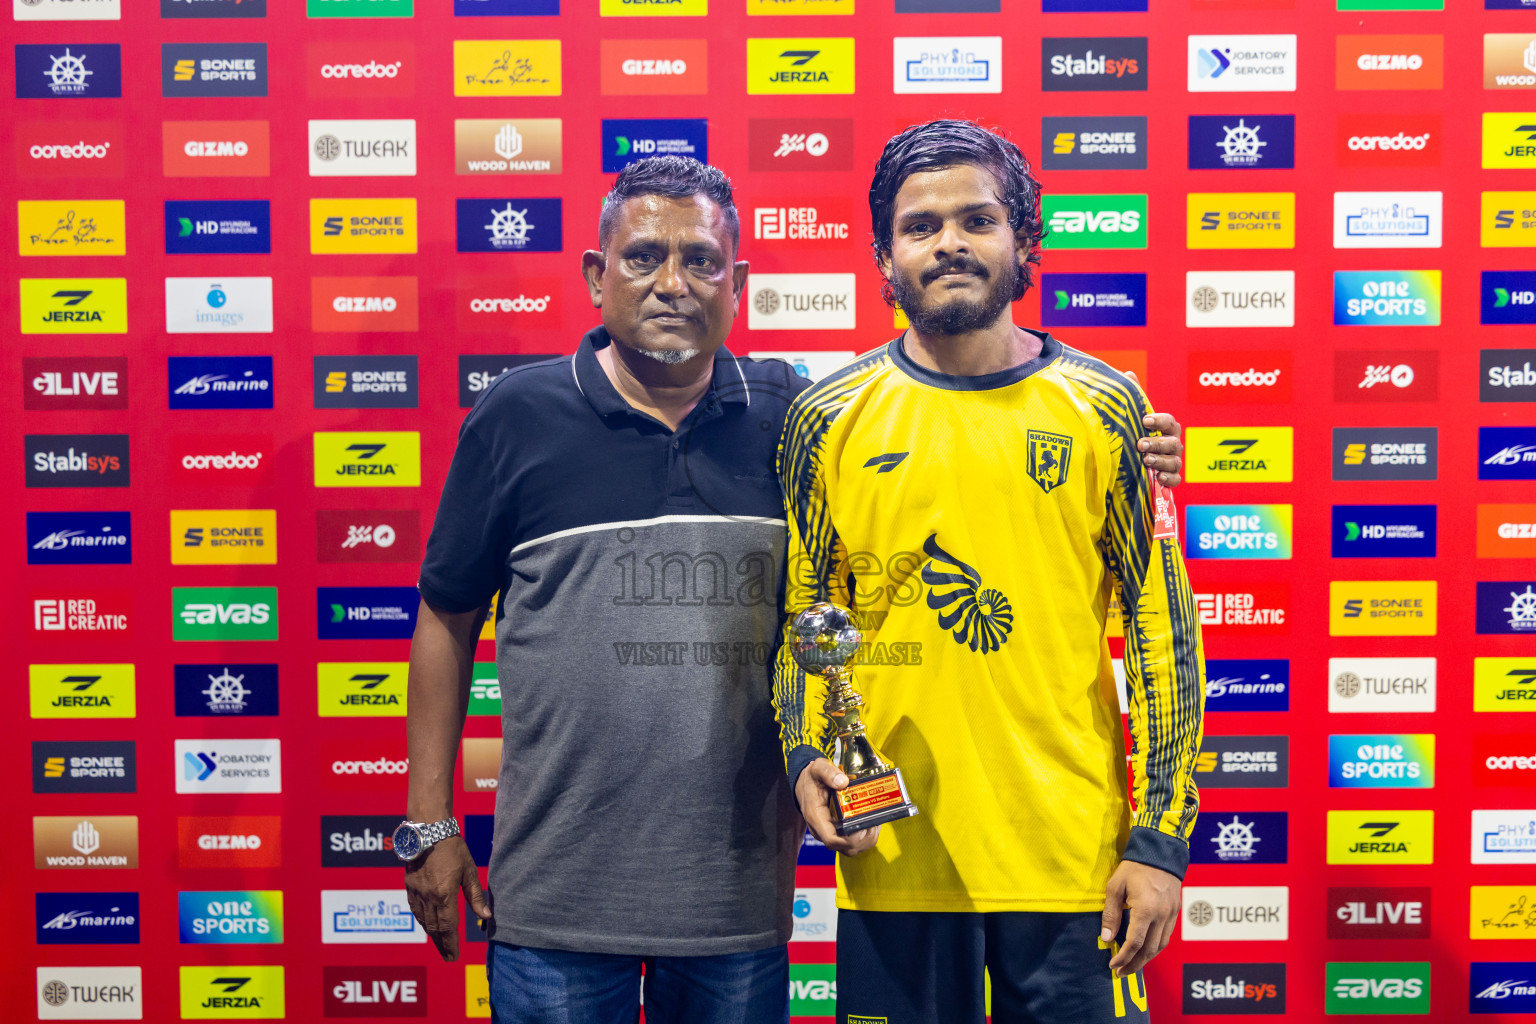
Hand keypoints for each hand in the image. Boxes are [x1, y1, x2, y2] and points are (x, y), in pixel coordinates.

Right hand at [404, 836, 491, 961]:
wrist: (428, 831)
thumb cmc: (453, 848)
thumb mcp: (469, 871)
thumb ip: (476, 896)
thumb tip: (486, 917)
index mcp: (444, 894)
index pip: (448, 927)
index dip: (451, 944)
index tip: (454, 957)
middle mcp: (428, 897)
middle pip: (434, 928)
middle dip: (442, 944)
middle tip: (448, 956)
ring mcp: (416, 892)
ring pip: (423, 921)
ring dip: (432, 935)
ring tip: (440, 945)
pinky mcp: (409, 887)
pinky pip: (415, 910)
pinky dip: (422, 921)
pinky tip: (427, 925)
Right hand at [795, 758, 880, 855]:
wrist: (805, 782)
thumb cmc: (812, 778)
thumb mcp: (818, 768)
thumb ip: (829, 773)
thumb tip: (843, 782)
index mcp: (816, 816)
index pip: (831, 839)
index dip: (850, 838)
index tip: (863, 826)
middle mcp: (822, 830)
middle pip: (845, 847)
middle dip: (863, 838)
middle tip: (873, 822)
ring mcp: (830, 832)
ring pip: (851, 848)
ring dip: (866, 839)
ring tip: (874, 822)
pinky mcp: (837, 832)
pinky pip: (852, 843)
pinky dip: (865, 837)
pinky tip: (871, 823)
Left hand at [1100, 859, 1180, 977]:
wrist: (1160, 853)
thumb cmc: (1134, 867)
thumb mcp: (1115, 887)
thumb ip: (1111, 914)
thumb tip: (1107, 938)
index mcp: (1146, 909)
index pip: (1134, 942)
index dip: (1123, 957)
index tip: (1113, 965)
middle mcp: (1161, 915)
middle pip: (1149, 950)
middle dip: (1134, 964)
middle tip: (1121, 972)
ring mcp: (1171, 915)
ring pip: (1161, 946)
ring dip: (1146, 959)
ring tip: (1132, 966)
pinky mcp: (1176, 913)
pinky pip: (1166, 937)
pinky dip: (1155, 948)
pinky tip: (1145, 951)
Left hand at [1121, 370, 1183, 487]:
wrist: (1132, 464)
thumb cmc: (1136, 436)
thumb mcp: (1133, 418)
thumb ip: (1134, 398)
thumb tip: (1128, 373)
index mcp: (1166, 428)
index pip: (1169, 421)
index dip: (1160, 420)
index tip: (1145, 420)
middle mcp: (1173, 444)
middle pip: (1172, 442)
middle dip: (1157, 443)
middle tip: (1140, 444)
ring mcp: (1173, 461)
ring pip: (1174, 461)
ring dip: (1160, 461)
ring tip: (1145, 460)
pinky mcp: (1171, 478)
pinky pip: (1176, 480)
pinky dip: (1169, 479)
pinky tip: (1158, 478)